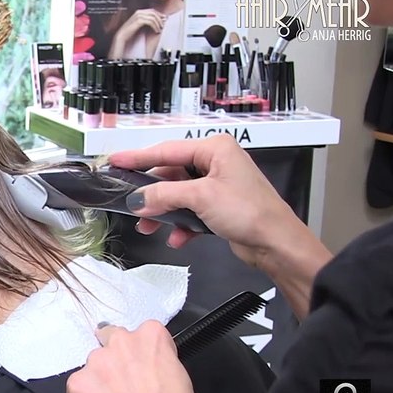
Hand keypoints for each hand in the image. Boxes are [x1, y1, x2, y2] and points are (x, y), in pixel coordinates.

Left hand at [66, 321, 202, 392]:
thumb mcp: (180, 378)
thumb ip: (159, 362)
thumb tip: (151, 367)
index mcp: (151, 336)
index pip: (141, 333)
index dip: (141, 353)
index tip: (143, 367)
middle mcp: (121, 341)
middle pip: (111, 340)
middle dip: (116, 359)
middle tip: (124, 384)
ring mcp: (96, 361)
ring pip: (94, 365)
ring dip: (100, 380)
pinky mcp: (78, 382)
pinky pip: (78, 386)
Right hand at [109, 134, 332, 318]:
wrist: (276, 244)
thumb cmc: (250, 212)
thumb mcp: (200, 197)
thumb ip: (164, 194)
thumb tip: (137, 198)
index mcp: (215, 149)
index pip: (167, 150)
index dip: (138, 157)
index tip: (116, 161)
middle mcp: (216, 163)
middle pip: (170, 174)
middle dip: (152, 194)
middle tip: (130, 204)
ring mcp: (217, 185)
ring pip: (177, 194)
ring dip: (163, 212)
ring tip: (148, 226)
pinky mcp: (218, 206)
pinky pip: (189, 211)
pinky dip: (180, 224)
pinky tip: (177, 237)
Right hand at [117, 9, 165, 38]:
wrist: (122, 36)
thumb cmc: (130, 32)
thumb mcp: (139, 25)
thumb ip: (146, 21)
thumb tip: (157, 20)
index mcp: (139, 12)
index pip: (152, 10)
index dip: (159, 15)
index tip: (164, 20)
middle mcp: (139, 12)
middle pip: (154, 13)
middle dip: (160, 19)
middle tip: (163, 25)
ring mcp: (139, 15)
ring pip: (153, 17)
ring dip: (158, 24)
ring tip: (159, 30)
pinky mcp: (139, 21)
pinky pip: (151, 22)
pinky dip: (155, 26)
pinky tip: (156, 31)